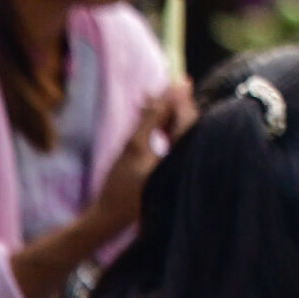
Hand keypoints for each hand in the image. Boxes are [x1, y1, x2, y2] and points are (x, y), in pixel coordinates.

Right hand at [89, 82, 195, 236]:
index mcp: (183, 157)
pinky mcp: (171, 170)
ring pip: (180, 133)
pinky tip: (152, 120)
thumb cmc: (121, 183)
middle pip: (188, 125)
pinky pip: (173, 143)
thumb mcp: (134, 146)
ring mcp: (180, 168)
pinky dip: (165, 130)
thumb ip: (152, 118)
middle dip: (176, 105)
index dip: (184, 99)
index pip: (189, 121)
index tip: (181, 80)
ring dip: (168, 116)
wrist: (110, 217)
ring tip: (152, 101)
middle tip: (169, 86)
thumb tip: (167, 93)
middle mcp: (187, 162)